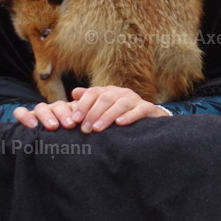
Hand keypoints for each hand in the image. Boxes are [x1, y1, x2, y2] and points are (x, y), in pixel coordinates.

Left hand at [13, 86, 168, 132]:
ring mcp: (135, 99)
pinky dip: (129, 116)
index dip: (83, 105)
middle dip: (93, 114)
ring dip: (108, 116)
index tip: (73, 120)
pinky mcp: (147, 108)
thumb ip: (89, 102)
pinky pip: (139, 110)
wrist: (146, 118)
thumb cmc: (118, 115)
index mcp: (108, 91)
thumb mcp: (102, 108)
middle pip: (105, 98)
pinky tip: (120, 124)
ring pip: (121, 104)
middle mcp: (121, 93)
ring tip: (98, 129)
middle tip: (84, 129)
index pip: (93, 93)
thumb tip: (74, 93)